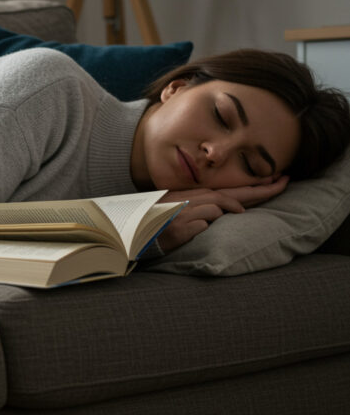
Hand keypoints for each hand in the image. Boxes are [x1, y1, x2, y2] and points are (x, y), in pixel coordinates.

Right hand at [155, 176, 289, 251]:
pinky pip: (203, 223)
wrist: (132, 234)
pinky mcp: (180, 228)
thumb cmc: (154, 224)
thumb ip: (197, 207)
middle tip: (283, 183)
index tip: (276, 180)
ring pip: (216, 206)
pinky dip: (204, 225)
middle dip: (259, 189)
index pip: (227, 189)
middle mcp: (188, 200)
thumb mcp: (175, 210)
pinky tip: (196, 229)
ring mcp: (183, 213)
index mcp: (190, 195)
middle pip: (230, 193)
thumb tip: (221, 212)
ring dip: (227, 209)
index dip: (253, 186)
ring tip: (233, 214)